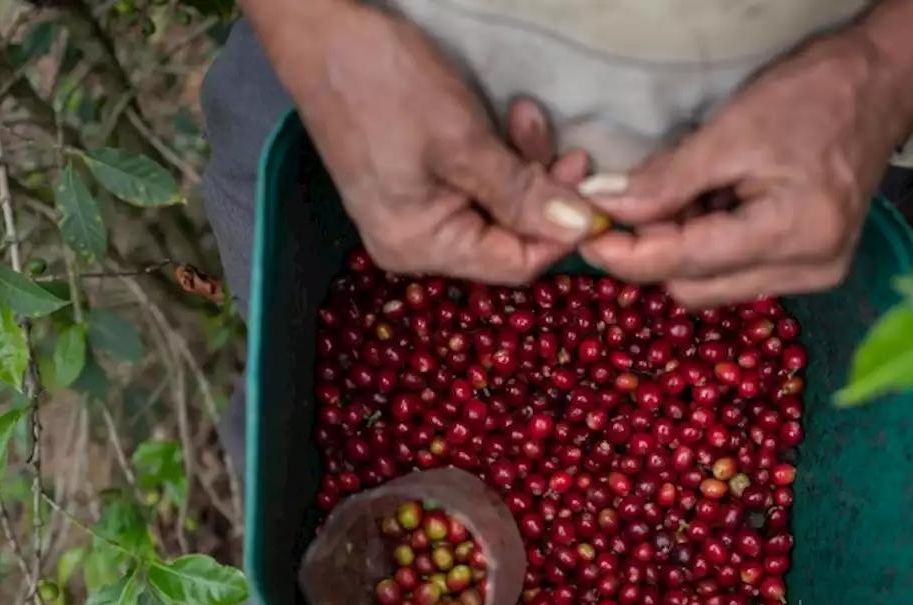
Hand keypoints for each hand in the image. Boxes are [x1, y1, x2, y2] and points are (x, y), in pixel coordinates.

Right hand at [255, 2, 596, 281]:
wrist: (320, 32)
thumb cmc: (386, 85)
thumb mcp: (463, 139)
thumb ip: (522, 192)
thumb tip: (579, 229)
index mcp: (420, 246)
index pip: (514, 264)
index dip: (560, 233)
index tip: (592, 193)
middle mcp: (414, 244)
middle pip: (506, 238)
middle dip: (543, 193)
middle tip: (572, 150)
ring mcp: (411, 215)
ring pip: (496, 208)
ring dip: (524, 167)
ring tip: (528, 116)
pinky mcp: (414, 185)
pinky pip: (473, 187)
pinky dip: (498, 158)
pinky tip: (509, 120)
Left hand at [581, 37, 905, 307]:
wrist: (882, 88)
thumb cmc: (814, 98)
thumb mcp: (731, 132)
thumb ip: (666, 181)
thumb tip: (607, 209)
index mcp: (795, 234)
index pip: (687, 263)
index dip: (628, 254)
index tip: (587, 235)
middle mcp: (810, 269)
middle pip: (695, 287)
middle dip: (655, 251)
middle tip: (634, 203)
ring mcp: (815, 274)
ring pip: (712, 286)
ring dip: (683, 249)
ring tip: (690, 194)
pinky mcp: (813, 268)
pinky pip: (737, 274)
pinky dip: (711, 248)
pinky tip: (717, 206)